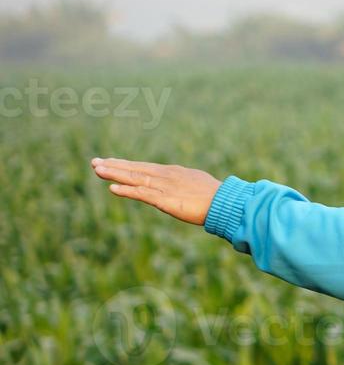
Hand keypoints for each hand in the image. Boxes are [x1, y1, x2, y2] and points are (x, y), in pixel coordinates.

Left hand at [91, 158, 221, 225]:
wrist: (227, 203)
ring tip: (97, 169)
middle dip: (114, 165)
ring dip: (115, 174)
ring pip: (135, 178)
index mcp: (173, 173)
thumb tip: (183, 189)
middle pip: (136, 169)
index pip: (144, 168)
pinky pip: (142, 194)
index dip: (126, 165)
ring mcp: (165, 187)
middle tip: (95, 162)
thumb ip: (185, 186)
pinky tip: (112, 188)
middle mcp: (166, 176)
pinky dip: (127, 191)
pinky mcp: (166, 200)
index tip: (110, 162)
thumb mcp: (198, 187)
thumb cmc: (217, 197)